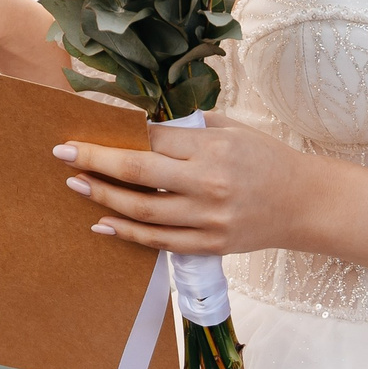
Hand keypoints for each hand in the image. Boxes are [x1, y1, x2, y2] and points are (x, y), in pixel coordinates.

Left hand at [52, 117, 303, 258]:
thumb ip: (188, 128)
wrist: (305, 203)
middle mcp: (208, 183)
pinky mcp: (210, 244)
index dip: (114, 136)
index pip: (151, 140)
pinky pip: (159, 242)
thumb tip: (141, 123)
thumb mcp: (231, 129)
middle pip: (138, 173)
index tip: (85, 131)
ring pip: (143, 212)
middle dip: (95, 162)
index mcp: (213, 148)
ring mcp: (208, 218)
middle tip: (62, 155)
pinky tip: (102, 223)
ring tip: (76, 185)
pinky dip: (126, 233)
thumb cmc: (265, 158)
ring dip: (103, 198)